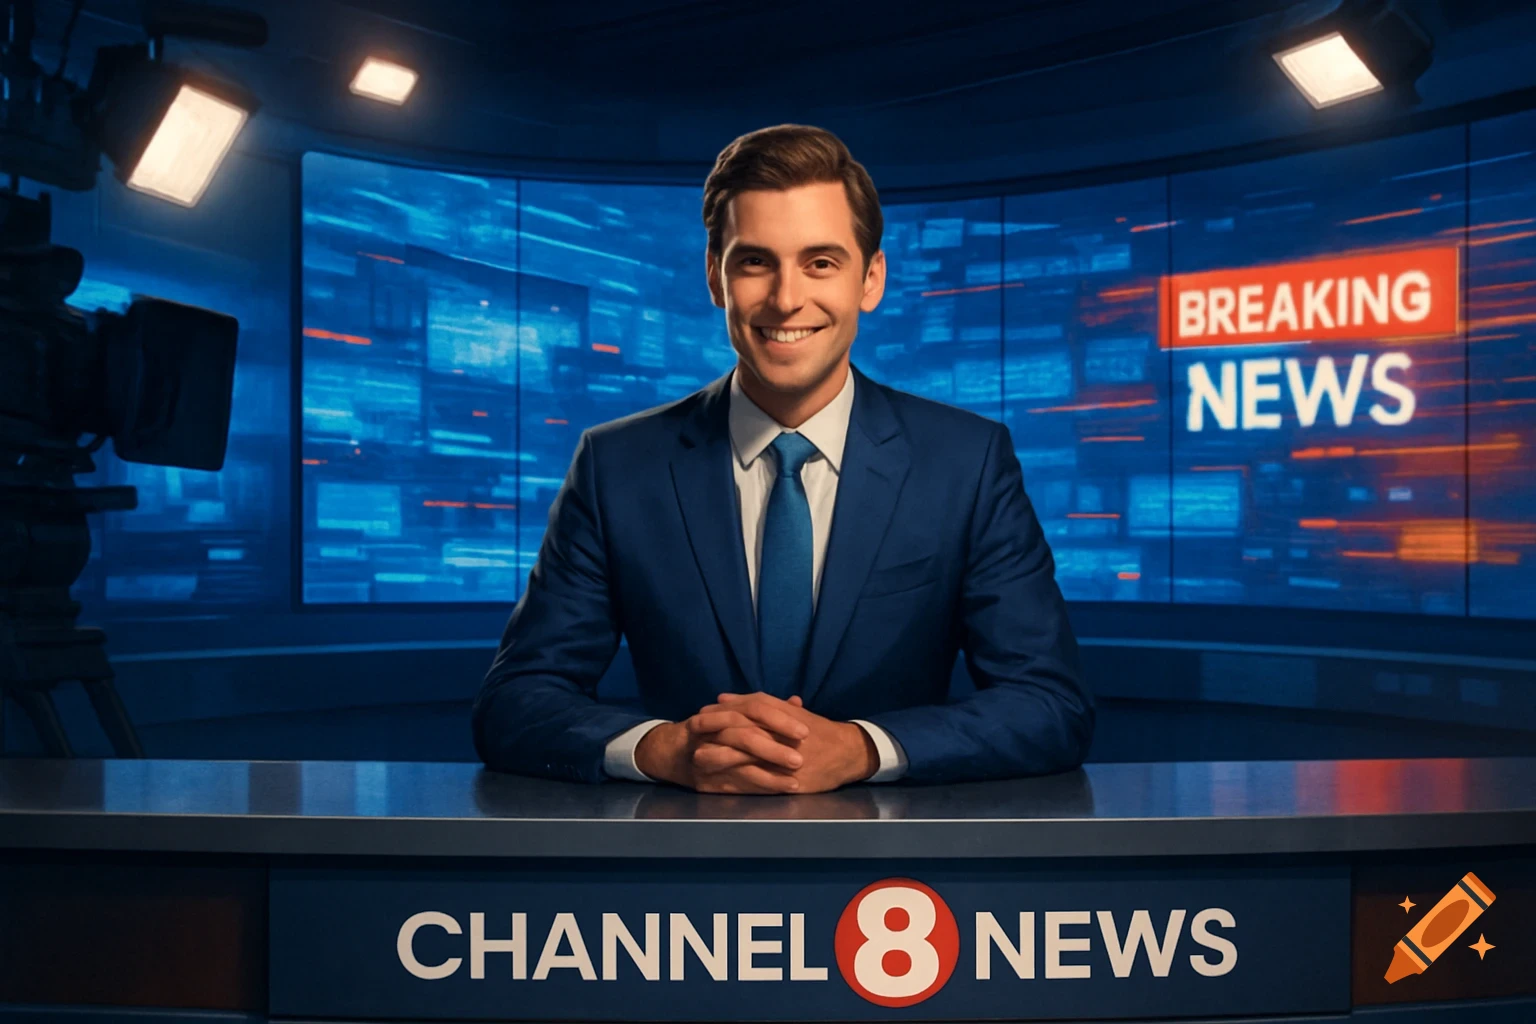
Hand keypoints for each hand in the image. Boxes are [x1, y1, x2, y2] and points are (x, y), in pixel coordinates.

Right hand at [633, 700, 807, 793]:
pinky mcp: (707, 781)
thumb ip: (766, 711)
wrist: (673, 752)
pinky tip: (781, 789)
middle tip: (801, 758)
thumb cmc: (714, 730)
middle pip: (744, 735)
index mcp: (723, 710)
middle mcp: (711, 730)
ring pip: (738, 762)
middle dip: (774, 747)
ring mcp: (706, 756)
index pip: (753, 708)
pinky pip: (736, 784)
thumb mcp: (736, 714)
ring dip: (769, 772)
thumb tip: (797, 702)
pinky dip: (761, 787)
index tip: (805, 730)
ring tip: (795, 778)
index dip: (780, 718)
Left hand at [701, 693, 877, 793]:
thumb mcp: (787, 712)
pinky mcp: (786, 779)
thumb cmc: (816, 731)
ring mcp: (783, 759)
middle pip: (741, 731)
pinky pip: (757, 781)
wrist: (846, 753)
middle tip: (691, 734)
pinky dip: (737, 780)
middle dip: (714, 733)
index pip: (745, 710)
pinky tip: (720, 782)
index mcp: (779, 715)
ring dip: (720, 757)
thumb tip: (723, 698)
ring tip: (697, 759)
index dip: (720, 712)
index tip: (700, 714)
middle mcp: (780, 735)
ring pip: (746, 757)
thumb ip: (757, 704)